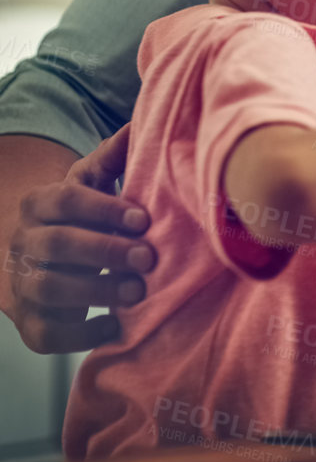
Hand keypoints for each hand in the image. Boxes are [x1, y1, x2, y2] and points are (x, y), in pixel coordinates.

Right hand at [6, 129, 154, 352]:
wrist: (39, 262)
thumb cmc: (80, 217)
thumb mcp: (91, 184)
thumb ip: (112, 159)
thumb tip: (137, 125)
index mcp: (40, 204)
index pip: (66, 200)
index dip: (104, 210)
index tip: (144, 219)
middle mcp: (24, 244)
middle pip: (57, 246)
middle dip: (105, 252)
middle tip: (147, 258)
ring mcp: (22, 285)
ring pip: (48, 289)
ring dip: (95, 292)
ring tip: (136, 292)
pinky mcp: (29, 324)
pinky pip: (47, 335)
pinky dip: (81, 335)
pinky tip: (115, 326)